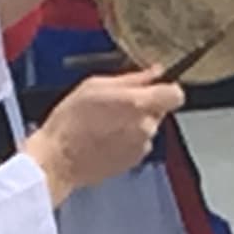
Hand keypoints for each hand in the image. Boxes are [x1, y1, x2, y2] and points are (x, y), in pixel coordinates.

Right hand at [24, 68, 183, 200]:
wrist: (58, 159)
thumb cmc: (70, 123)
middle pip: (159, 111)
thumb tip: (152, 73)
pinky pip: (138, 144)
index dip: (166, 88)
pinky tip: (105, 137)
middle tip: (116, 104)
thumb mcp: (95, 86)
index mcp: (138, 104)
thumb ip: (131, 79)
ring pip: (148, 128)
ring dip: (133, 124)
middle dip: (143, 105)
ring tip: (105, 123)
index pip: (175, 94)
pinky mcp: (134, 161)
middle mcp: (145, 127)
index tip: (155, 86)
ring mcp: (141, 147)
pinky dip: (127, 140)